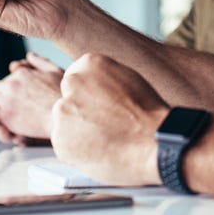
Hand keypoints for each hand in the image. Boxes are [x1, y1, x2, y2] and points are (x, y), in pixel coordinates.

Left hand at [0, 51, 63, 144]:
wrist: (65, 115)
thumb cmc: (65, 96)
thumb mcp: (56, 72)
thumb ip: (41, 62)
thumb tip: (29, 55)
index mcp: (25, 73)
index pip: (8, 77)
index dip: (4, 85)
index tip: (2, 91)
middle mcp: (13, 82)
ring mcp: (7, 97)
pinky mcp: (4, 111)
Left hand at [51, 53, 168, 185]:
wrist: (154, 142)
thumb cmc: (149, 114)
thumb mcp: (129, 79)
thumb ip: (105, 79)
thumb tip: (95, 87)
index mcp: (90, 64)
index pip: (77, 77)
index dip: (90, 95)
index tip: (101, 105)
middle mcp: (73, 83)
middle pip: (68, 98)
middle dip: (80, 111)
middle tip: (103, 124)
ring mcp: (64, 111)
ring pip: (65, 122)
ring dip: (78, 131)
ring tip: (105, 139)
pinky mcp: (60, 139)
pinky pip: (65, 144)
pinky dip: (77, 150)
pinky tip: (100, 150)